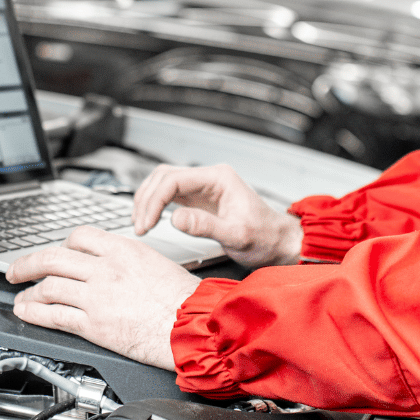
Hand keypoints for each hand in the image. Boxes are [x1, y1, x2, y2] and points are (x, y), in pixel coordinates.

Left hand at [7, 226, 199, 369]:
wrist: (193, 326)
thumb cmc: (184, 299)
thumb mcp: (156, 263)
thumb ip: (127, 260)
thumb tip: (110, 264)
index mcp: (122, 249)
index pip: (79, 236)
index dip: (62, 245)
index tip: (55, 252)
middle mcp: (105, 269)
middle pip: (53, 258)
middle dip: (28, 263)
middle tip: (16, 270)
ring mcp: (96, 296)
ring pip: (49, 286)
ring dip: (29, 292)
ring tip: (22, 296)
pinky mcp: (93, 324)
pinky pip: (54, 315)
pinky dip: (34, 313)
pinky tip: (27, 313)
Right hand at [132, 163, 302, 269]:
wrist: (278, 243)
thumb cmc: (265, 238)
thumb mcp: (237, 236)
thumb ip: (205, 226)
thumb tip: (175, 218)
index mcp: (219, 178)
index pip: (174, 180)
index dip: (154, 201)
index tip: (147, 224)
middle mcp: (210, 178)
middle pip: (164, 177)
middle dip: (146, 199)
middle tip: (140, 225)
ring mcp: (204, 187)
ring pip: (164, 183)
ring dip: (148, 200)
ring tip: (141, 223)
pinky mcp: (200, 200)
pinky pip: (170, 195)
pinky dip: (156, 205)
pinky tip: (150, 219)